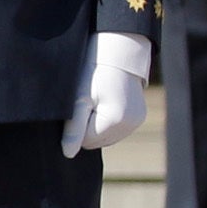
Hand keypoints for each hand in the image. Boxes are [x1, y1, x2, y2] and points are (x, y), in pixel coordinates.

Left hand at [64, 32, 151, 157]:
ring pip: (105, 137)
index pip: (84, 142)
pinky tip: (105, 102)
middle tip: (86, 100)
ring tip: (96, 99)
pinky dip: (106, 120)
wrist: (117, 52)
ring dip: (96, 123)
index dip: (76, 125)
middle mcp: (130, 125)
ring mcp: (136, 122)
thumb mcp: (78, 98)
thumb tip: (68, 154)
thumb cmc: (93, 72)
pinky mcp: (138, 117)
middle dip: (86, 125)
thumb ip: (74, 128)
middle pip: (96, 141)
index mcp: (115, 121)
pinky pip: (115, 129)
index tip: (78, 104)